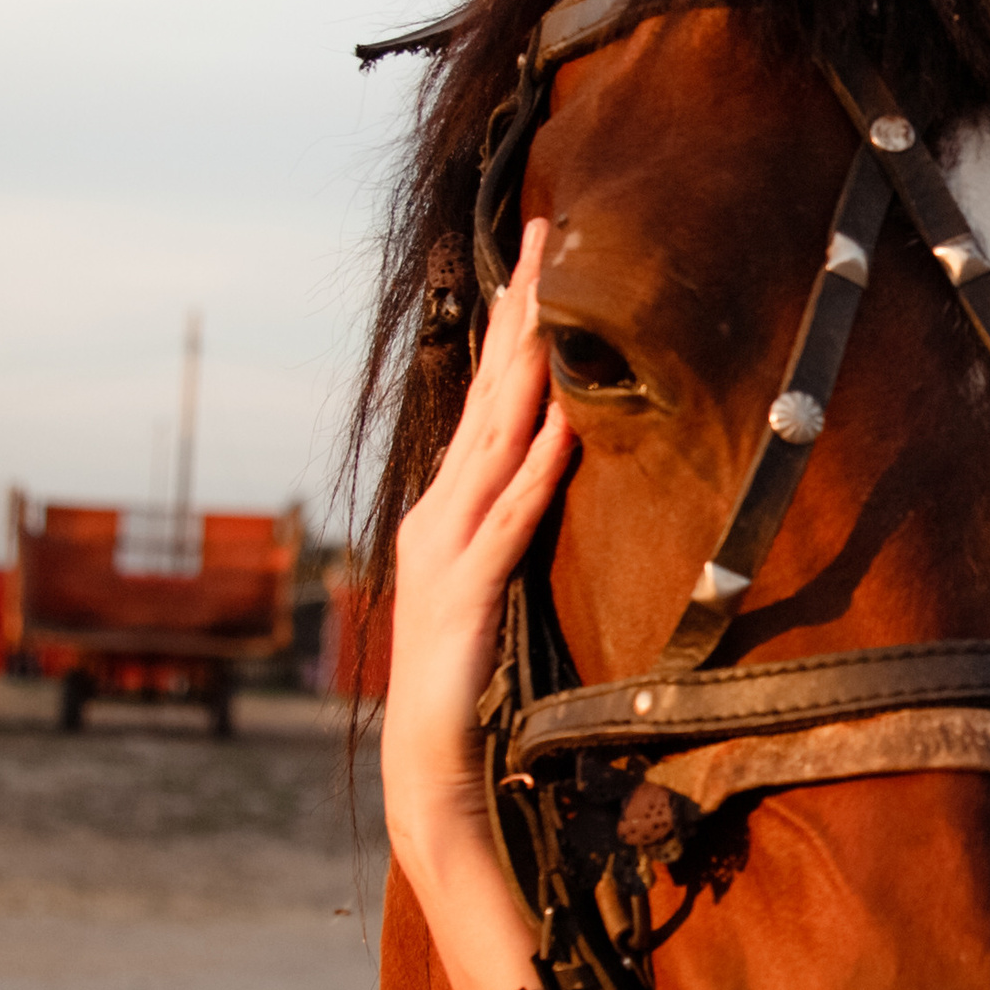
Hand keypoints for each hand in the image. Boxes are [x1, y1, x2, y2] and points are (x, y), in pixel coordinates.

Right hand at [382, 219, 574, 989]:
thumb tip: (554, 468)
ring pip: (495, 437)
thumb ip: (511, 526)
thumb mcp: (491, 582)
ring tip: (551, 297)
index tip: (544, 250)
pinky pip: (508, 522)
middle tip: (549, 227)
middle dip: (520, 307)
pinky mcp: (466, 593)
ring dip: (525, 366)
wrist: (427, 763)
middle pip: (489, 391)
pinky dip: (534, 474)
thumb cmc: (463, 677)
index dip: (517, 322)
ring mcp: (448, 546)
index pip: (491, 396)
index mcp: (451, 504)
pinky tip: (562, 430)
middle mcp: (440, 509)